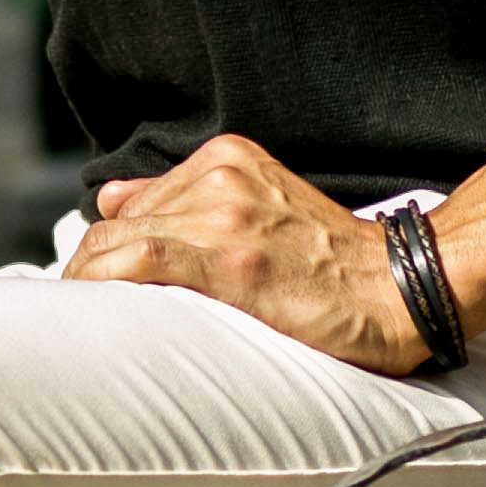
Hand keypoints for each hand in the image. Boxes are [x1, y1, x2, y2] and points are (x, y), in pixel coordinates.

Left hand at [59, 134, 428, 373]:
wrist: (401, 289)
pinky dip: (102, 286)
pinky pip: (137, 262)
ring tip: (89, 327)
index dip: (106, 248)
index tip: (96, 286)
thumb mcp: (262, 204)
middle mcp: (219, 176)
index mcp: (227, 159)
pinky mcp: (228, 257)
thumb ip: (188, 199)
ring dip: (90, 287)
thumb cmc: (336, 263)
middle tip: (85, 316)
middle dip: (89, 271)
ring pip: (117, 244)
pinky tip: (94, 314)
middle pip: (118, 224)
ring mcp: (222, 214)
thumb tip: (111, 199)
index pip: (134, 203)